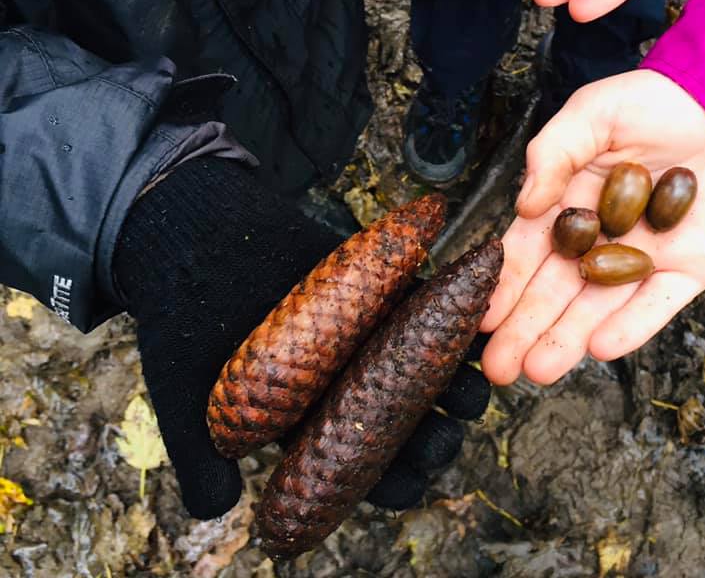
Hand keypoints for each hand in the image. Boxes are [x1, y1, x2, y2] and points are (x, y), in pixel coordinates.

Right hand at [112, 158, 487, 518]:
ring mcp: (365, 336)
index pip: (355, 466)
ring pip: (420, 368)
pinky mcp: (378, 290)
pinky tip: (469, 323)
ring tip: (474, 391)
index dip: (386, 483)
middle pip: (400, 422)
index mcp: (306, 421)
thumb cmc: (183, 323)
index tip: (408, 486)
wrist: (191, 242)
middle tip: (448, 440)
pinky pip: (422, 304)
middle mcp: (343, 382)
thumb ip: (197, 457)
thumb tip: (214, 512)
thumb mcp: (181, 395)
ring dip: (453, 382)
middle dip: (432, 439)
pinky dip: (447, 312)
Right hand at [479, 70, 704, 384]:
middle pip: (558, 290)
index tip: (481, 316)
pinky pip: (658, 304)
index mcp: (572, 201)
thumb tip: (524, 205)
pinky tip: (600, 347)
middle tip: (498, 368)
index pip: (530, 250)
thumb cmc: (660, 100)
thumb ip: (553, 153)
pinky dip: (632, 326)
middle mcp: (604, 237)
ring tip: (537, 371)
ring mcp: (645, 257)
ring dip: (568, 339)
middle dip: (527, 329)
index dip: (506, 284)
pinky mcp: (690, 268)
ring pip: (600, 307)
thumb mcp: (594, 112)